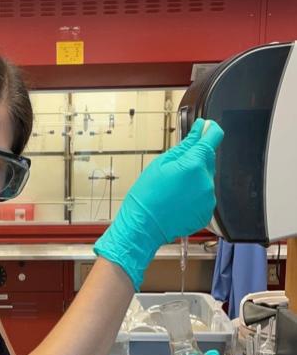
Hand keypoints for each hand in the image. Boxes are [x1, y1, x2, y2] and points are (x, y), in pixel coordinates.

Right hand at [94, 118, 223, 289]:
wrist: (143, 226)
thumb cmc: (146, 195)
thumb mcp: (161, 164)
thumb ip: (185, 146)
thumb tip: (200, 130)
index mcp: (193, 165)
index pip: (213, 139)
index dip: (210, 131)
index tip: (207, 127)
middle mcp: (206, 181)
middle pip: (207, 160)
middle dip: (194, 160)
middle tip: (173, 170)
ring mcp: (208, 199)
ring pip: (205, 179)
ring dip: (193, 178)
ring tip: (172, 189)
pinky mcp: (206, 212)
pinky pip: (203, 196)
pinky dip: (193, 194)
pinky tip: (177, 200)